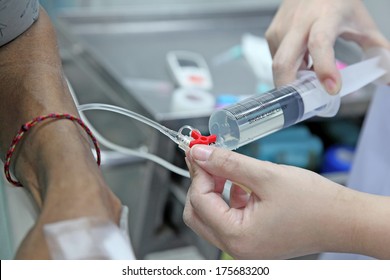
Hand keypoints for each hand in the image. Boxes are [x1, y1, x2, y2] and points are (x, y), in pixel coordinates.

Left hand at [184, 145, 363, 258]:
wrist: (344, 220)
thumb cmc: (315, 203)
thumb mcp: (266, 175)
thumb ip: (227, 163)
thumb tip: (199, 154)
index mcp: (238, 237)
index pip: (199, 201)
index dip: (198, 172)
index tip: (199, 150)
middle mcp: (237, 248)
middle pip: (198, 212)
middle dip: (201, 182)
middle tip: (209, 158)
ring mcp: (244, 246)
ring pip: (210, 215)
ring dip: (214, 189)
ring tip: (227, 168)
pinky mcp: (252, 239)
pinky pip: (227, 218)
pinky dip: (227, 198)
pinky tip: (241, 183)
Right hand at [265, 0, 389, 93]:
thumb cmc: (336, 3)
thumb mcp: (360, 22)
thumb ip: (376, 48)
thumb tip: (386, 75)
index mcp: (324, 18)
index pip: (320, 44)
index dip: (324, 69)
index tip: (332, 89)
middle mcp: (298, 24)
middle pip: (283, 63)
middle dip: (289, 88)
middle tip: (304, 102)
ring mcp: (280, 30)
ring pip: (278, 66)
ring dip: (291, 80)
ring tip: (308, 78)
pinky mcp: (271, 35)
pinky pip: (276, 61)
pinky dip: (289, 70)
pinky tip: (301, 65)